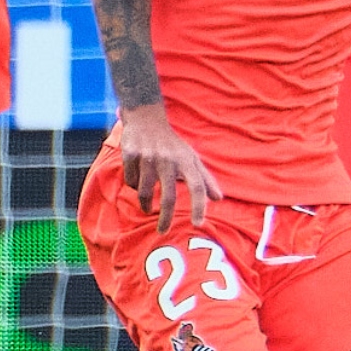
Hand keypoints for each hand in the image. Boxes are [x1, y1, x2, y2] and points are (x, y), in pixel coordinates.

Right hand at [120, 103, 221, 229]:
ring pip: (144, 192)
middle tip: (163, 232)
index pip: (197, 186)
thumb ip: (205, 179)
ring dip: (145, 204)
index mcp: (186, 160)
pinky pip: (130, 182)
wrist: (146, 119)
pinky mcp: (130, 155)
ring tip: (147, 208)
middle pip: (168, 197)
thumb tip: (219, 199)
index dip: (199, 206)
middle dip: (165, 218)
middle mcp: (168, 159)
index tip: (198, 223)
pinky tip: (137, 180)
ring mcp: (148, 157)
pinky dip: (133, 186)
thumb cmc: (172, 144)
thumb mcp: (191, 157)